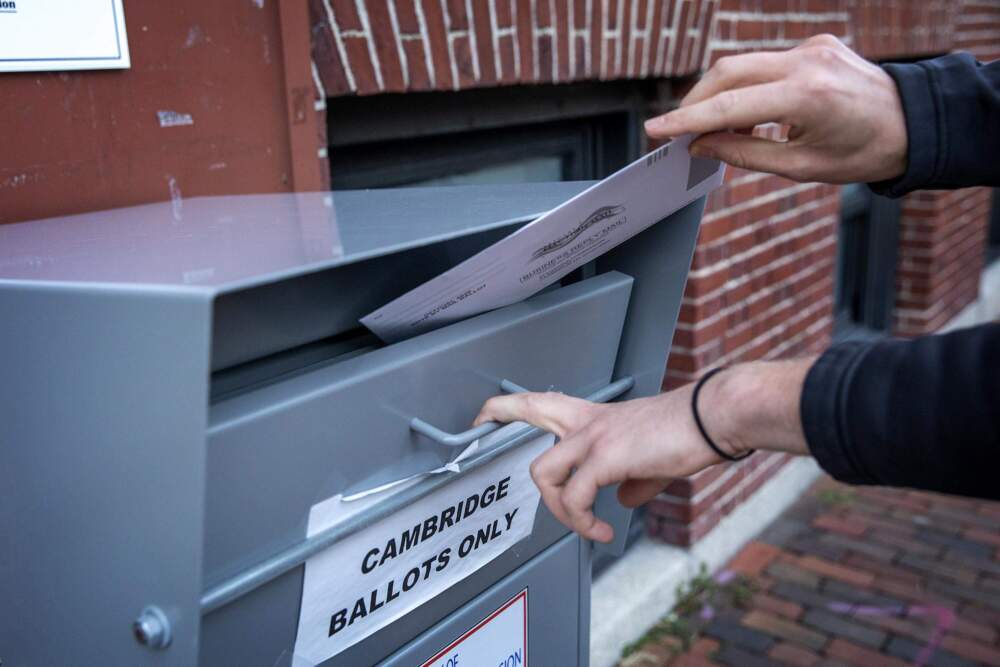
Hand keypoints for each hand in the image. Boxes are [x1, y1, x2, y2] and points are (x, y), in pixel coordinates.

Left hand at [473, 360, 812, 542]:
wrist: (713, 417)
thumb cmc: (687, 432)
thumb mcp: (649, 458)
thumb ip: (630, 479)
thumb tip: (620, 501)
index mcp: (594, 417)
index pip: (542, 402)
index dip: (509, 407)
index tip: (486, 416)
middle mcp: (587, 422)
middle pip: (528, 411)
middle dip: (495, 420)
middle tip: (476, 437)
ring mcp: (593, 437)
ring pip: (544, 473)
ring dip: (560, 510)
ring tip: (586, 527)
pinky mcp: (606, 457)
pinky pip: (577, 498)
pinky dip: (584, 522)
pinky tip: (604, 531)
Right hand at [644, 34, 907, 183]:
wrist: (914, 123)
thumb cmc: (863, 152)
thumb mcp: (801, 167)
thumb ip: (744, 154)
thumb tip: (700, 145)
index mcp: (807, 96)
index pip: (729, 105)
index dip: (686, 120)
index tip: (655, 130)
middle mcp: (807, 61)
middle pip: (727, 72)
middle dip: (695, 103)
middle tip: (677, 132)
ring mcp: (811, 47)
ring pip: (742, 65)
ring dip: (719, 96)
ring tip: (714, 133)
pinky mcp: (814, 44)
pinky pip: (764, 64)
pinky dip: (746, 89)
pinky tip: (747, 117)